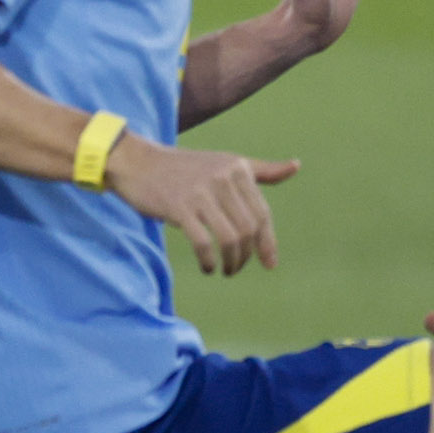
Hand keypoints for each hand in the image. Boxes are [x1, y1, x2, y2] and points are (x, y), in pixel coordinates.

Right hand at [104, 133, 294, 277]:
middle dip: (247, 255)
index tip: (269, 263)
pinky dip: (209, 261)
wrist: (136, 163)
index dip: (268, 242)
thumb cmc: (182, 169)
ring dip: (231, 261)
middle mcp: (223, 178)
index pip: (262, 213)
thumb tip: (296, 166)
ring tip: (224, 270)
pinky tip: (207, 267)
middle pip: (248, 228)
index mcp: (237, 168)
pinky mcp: (180, 207)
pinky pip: (204, 242)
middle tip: (236, 268)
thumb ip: (260, 170)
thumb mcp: (224, 163)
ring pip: (230, 238)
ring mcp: (201, 192)